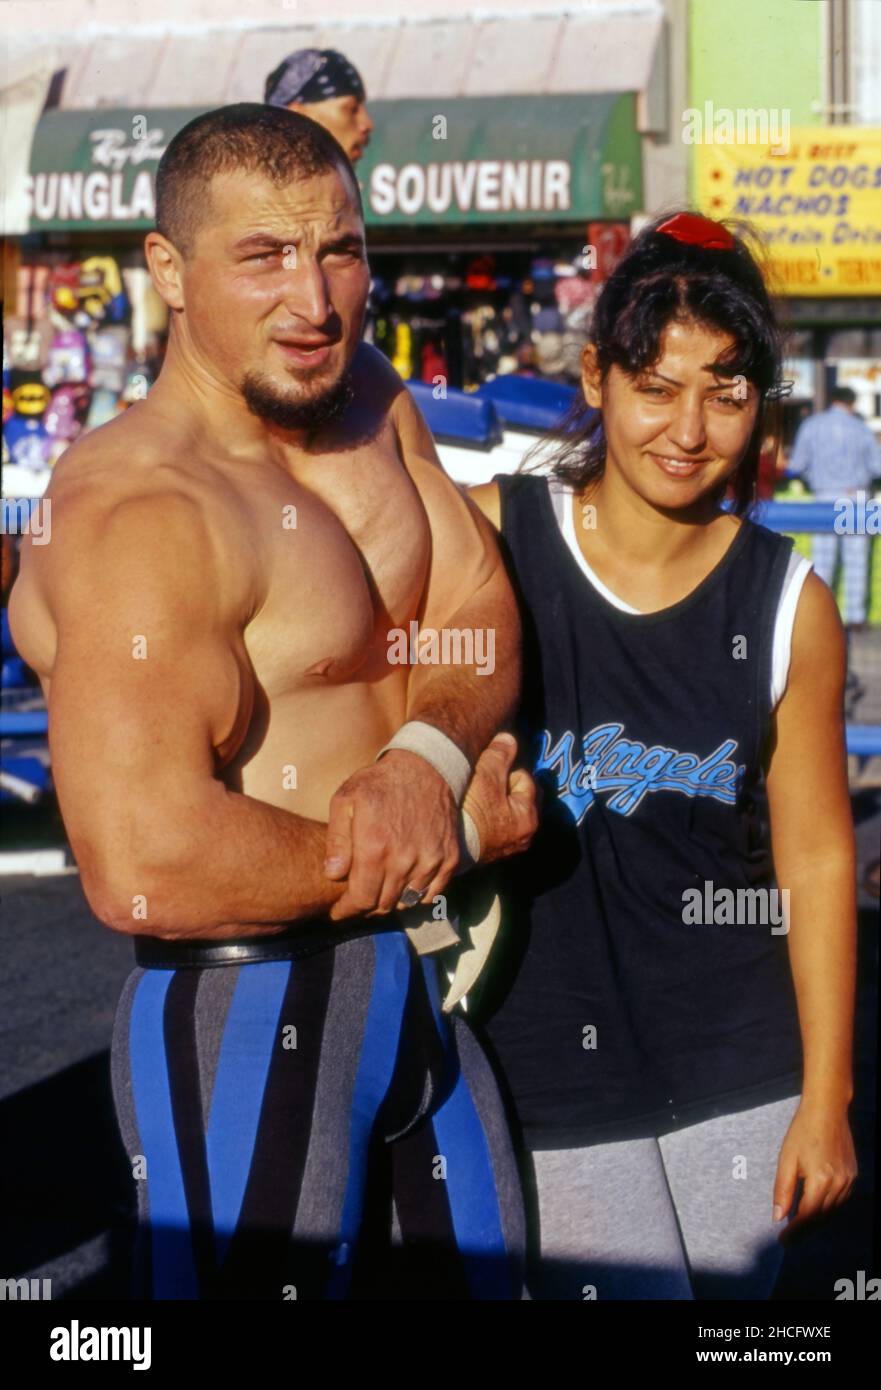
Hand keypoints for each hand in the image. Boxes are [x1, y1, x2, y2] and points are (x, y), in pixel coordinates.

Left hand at [324, 751, 458, 919]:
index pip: (361, 899)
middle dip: (366, 907)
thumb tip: (333, 874)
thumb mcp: (346, 800)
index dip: (347, 910)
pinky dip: (417, 895)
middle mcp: (404, 859)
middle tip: (357, 899)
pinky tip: (405, 883)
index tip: (339, 911)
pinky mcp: (449, 858)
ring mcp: (430, 860)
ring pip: (407, 902)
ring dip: (392, 900)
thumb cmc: (380, 783)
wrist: (426, 767)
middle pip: (383, 904)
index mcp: (374, 847)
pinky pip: (431, 893)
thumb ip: (337, 840)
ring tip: (380, 890)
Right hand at [462, 733, 538, 864]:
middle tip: (482, 781)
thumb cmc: (470, 810)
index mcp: (529, 816)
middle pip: (518, 798)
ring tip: (473, 796)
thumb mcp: (487, 775)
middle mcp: (524, 836)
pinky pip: (492, 826)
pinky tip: (468, 813)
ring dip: (493, 803)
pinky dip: (485, 818)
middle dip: (503, 787)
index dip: (504, 770)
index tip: (486, 770)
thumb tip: (509, 740)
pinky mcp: (488, 852)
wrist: (446, 848)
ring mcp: (506, 847)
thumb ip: (500, 755)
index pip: (524, 778)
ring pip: (504, 813)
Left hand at [773, 1099, 856, 1242]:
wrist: (827, 1111)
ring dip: (816, 1221)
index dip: (794, 1231)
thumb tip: (778, 1217)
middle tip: (789, 1237)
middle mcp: (838, 1184)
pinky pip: (840, 1200)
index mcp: (820, 1180)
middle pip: (821, 1217)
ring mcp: (849, 1180)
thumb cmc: (802, 1131)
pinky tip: (816, 1207)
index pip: (807, 1216)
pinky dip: (828, 1208)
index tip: (782, 1241)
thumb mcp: (786, 1159)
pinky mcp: (853, 1175)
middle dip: (804, 1229)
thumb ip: (782, 1189)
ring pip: (832, 1211)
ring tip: (799, 1225)